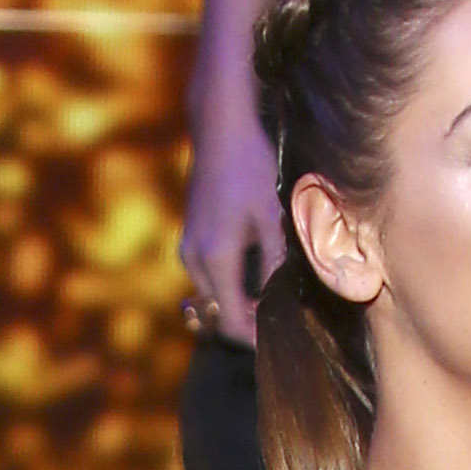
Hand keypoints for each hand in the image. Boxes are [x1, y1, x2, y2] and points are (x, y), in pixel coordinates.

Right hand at [179, 66, 283, 348]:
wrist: (220, 128)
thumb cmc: (252, 166)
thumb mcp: (273, 216)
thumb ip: (276, 262)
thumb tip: (283, 298)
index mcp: (215, 258)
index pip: (230, 322)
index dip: (253, 338)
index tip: (277, 341)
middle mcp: (194, 259)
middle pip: (217, 314)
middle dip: (246, 323)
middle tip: (279, 322)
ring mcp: (187, 248)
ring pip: (211, 297)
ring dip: (236, 304)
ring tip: (268, 299)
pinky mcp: (189, 237)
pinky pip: (206, 277)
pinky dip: (227, 284)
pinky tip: (252, 273)